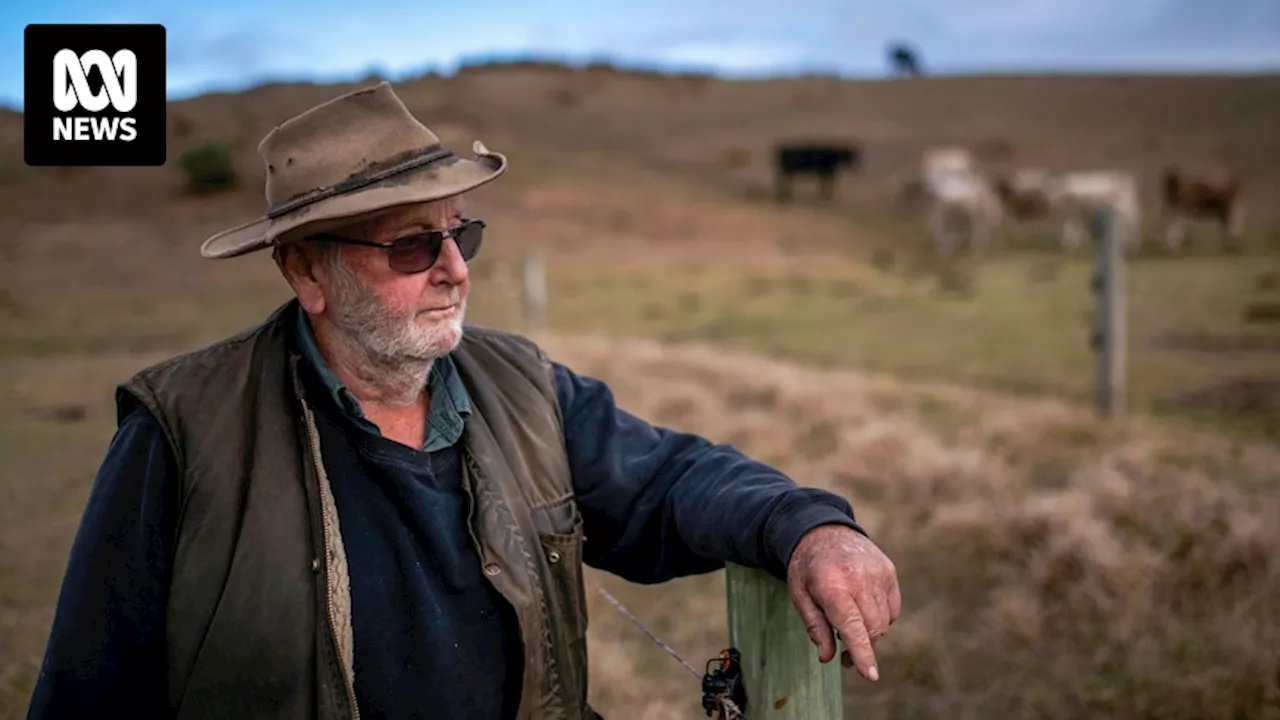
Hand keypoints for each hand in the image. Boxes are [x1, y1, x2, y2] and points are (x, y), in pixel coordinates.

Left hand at [786, 524, 900, 681]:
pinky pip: (892, 608)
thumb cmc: (807, 567)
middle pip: (872, 628)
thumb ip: (814, 627)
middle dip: (862, 648)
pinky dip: (881, 618)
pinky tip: (863, 611)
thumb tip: (827, 658)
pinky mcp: (889, 571)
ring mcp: (878, 573)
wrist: (823, 529)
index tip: (870, 675)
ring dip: (870, 634)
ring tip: (850, 628)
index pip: (852, 626)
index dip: (862, 653)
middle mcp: (859, 578)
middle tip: (844, 657)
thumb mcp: (799, 596)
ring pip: (884, 621)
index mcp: (832, 585)